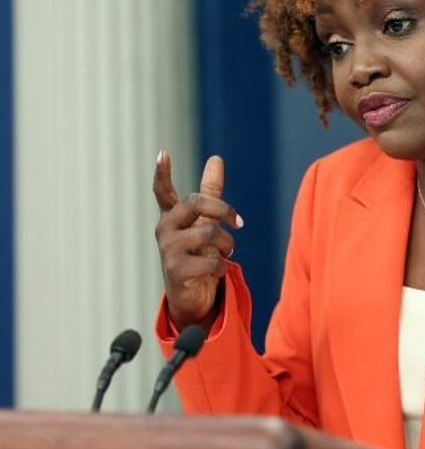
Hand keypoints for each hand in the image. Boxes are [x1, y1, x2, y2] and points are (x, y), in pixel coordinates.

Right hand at [153, 151, 243, 330]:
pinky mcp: (176, 271)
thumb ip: (210, 192)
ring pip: (208, 233)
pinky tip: (217, 271)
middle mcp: (166, 229)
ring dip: (225, 244)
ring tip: (224, 254)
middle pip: (196, 203)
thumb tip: (216, 159)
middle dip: (223, 209)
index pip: (162, 191)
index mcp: (173, 216)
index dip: (162, 173)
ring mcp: (168, 250)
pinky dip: (222, 266)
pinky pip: (211, 261)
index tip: (163, 154)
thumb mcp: (205, 221)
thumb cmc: (197, 253)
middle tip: (239, 222)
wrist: (191, 295)